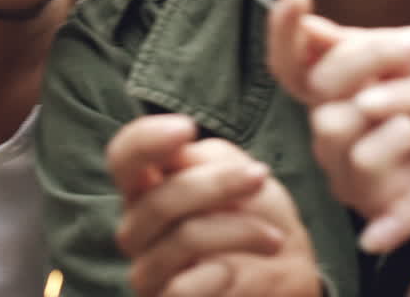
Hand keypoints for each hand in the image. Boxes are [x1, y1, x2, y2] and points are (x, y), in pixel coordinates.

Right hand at [108, 114, 321, 296]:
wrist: (286, 272)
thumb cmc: (256, 215)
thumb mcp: (237, 171)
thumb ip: (205, 159)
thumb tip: (181, 154)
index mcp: (147, 188)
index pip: (122, 158)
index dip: (145, 141)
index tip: (187, 128)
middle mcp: (139, 229)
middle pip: (158, 201)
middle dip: (216, 184)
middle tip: (260, 175)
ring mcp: (149, 271)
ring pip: (182, 241)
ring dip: (238, 231)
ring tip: (274, 237)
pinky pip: (182, 289)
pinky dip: (216, 275)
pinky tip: (234, 272)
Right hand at [266, 0, 409, 215]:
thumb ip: (361, 45)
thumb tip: (308, 27)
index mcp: (336, 87)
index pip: (289, 61)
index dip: (282, 29)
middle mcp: (331, 123)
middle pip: (311, 85)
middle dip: (358, 60)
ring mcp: (344, 164)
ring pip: (331, 122)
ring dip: (382, 97)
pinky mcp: (368, 198)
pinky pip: (362, 159)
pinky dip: (392, 137)